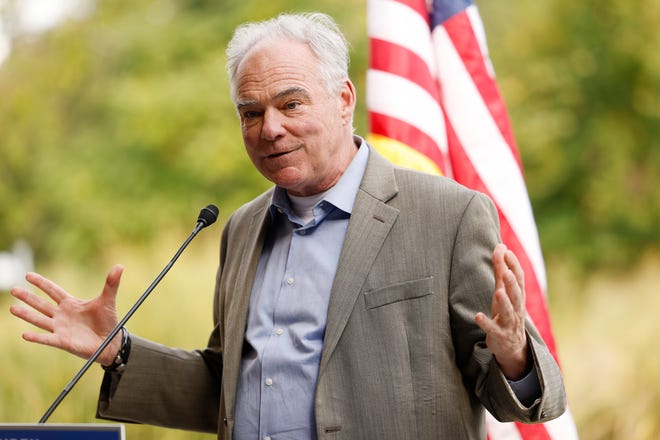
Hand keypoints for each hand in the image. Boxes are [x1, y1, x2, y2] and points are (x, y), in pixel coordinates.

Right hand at [9, 264, 124, 365]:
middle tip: (14, 289)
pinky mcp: (63, 342)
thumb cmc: (107, 321)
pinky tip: (25, 334)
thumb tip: (120, 266)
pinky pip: (47, 339)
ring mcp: (61, 328)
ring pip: (40, 320)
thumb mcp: (108, 300)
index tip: (28, 275)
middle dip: (28, 297)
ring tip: (12, 308)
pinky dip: (37, 337)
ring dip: (27, 315)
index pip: (53, 291)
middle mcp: (62, 315)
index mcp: (70, 303)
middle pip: (42, 304)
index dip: (41, 283)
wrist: (111, 341)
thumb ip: (111, 284)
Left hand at [475, 244, 528, 379]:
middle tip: (507, 272)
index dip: (514, 265)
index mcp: (517, 296)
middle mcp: (516, 309)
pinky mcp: (499, 335)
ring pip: (508, 312)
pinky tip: (478, 316)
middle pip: (517, 295)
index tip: (507, 251)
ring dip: (504, 302)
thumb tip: (501, 246)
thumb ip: (501, 269)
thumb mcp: (503, 290)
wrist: (512, 346)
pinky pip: (493, 329)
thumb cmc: (506, 312)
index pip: (519, 279)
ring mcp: (508, 323)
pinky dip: (486, 323)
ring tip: (498, 292)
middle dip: (513, 284)